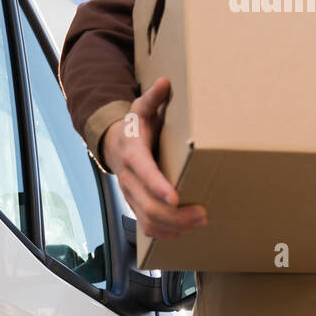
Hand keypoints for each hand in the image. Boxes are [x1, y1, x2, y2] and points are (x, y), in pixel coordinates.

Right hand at [102, 77, 207, 240]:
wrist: (113, 144)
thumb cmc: (134, 127)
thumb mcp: (141, 109)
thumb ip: (153, 97)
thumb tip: (165, 82)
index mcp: (132, 154)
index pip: (143, 173)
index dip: (158, 186)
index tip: (175, 196)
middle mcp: (128, 179)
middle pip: (148, 205)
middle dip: (176, 213)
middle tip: (202, 212)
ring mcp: (130, 195)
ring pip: (148, 220)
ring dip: (174, 226)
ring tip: (199, 221)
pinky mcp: (135, 205)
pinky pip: (147, 226)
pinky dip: (166, 232)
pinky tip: (184, 230)